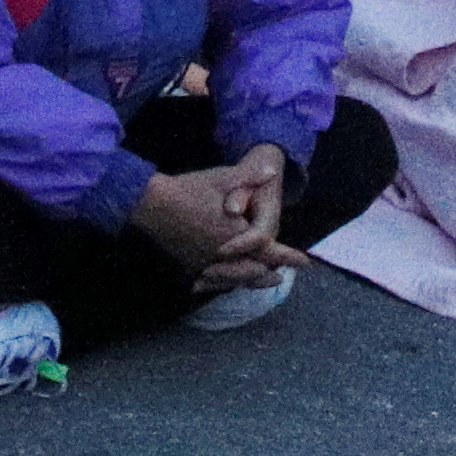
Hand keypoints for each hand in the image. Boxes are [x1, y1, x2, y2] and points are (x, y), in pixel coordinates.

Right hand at [126, 150, 288, 283]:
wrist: (151, 204)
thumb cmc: (189, 189)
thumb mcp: (222, 177)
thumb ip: (249, 177)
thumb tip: (273, 171)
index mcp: (236, 234)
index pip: (268, 249)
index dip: (288, 256)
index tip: (304, 262)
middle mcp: (223, 255)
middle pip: (253, 270)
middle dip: (270, 274)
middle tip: (282, 276)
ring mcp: (204, 263)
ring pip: (232, 278)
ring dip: (250, 281)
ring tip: (262, 282)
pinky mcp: (188, 266)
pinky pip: (208, 280)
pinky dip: (219, 283)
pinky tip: (222, 284)